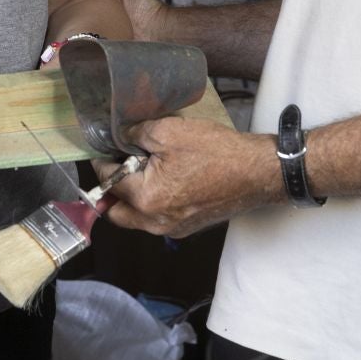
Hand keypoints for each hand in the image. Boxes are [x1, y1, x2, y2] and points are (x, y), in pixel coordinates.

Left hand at [100, 116, 283, 239]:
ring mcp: (173, 229)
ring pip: (136, 218)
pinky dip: (152, 203)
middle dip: (111, 189)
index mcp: (146, 200)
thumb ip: (136, 134)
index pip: (108, 183)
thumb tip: (120, 136)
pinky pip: (157, 219)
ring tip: (143, 169)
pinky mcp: (188, 227)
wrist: (257, 172)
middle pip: (116, 212)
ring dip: (132, 197)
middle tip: (119, 164)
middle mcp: (155, 222)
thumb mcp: (170, 131)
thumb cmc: (216, 152)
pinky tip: (165, 179)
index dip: (103, 162)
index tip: (105, 149)